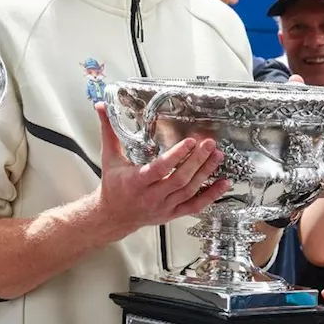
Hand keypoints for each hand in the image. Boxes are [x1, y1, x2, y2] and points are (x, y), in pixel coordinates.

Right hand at [93, 102, 229, 237]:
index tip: (190, 142)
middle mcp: (151, 196)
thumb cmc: (113, 186)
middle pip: (179, 179)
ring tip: (217, 156)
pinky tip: (223, 184)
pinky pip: (195, 206)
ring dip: (205, 173)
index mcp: (135, 181)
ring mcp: (163, 207)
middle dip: (197, 161)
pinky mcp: (172, 213)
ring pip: (189, 191)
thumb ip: (109, 132)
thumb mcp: (109, 157)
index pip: (159, 169)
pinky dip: (211, 195)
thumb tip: (101, 107)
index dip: (176, 156)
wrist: (113, 215)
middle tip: (209, 145)